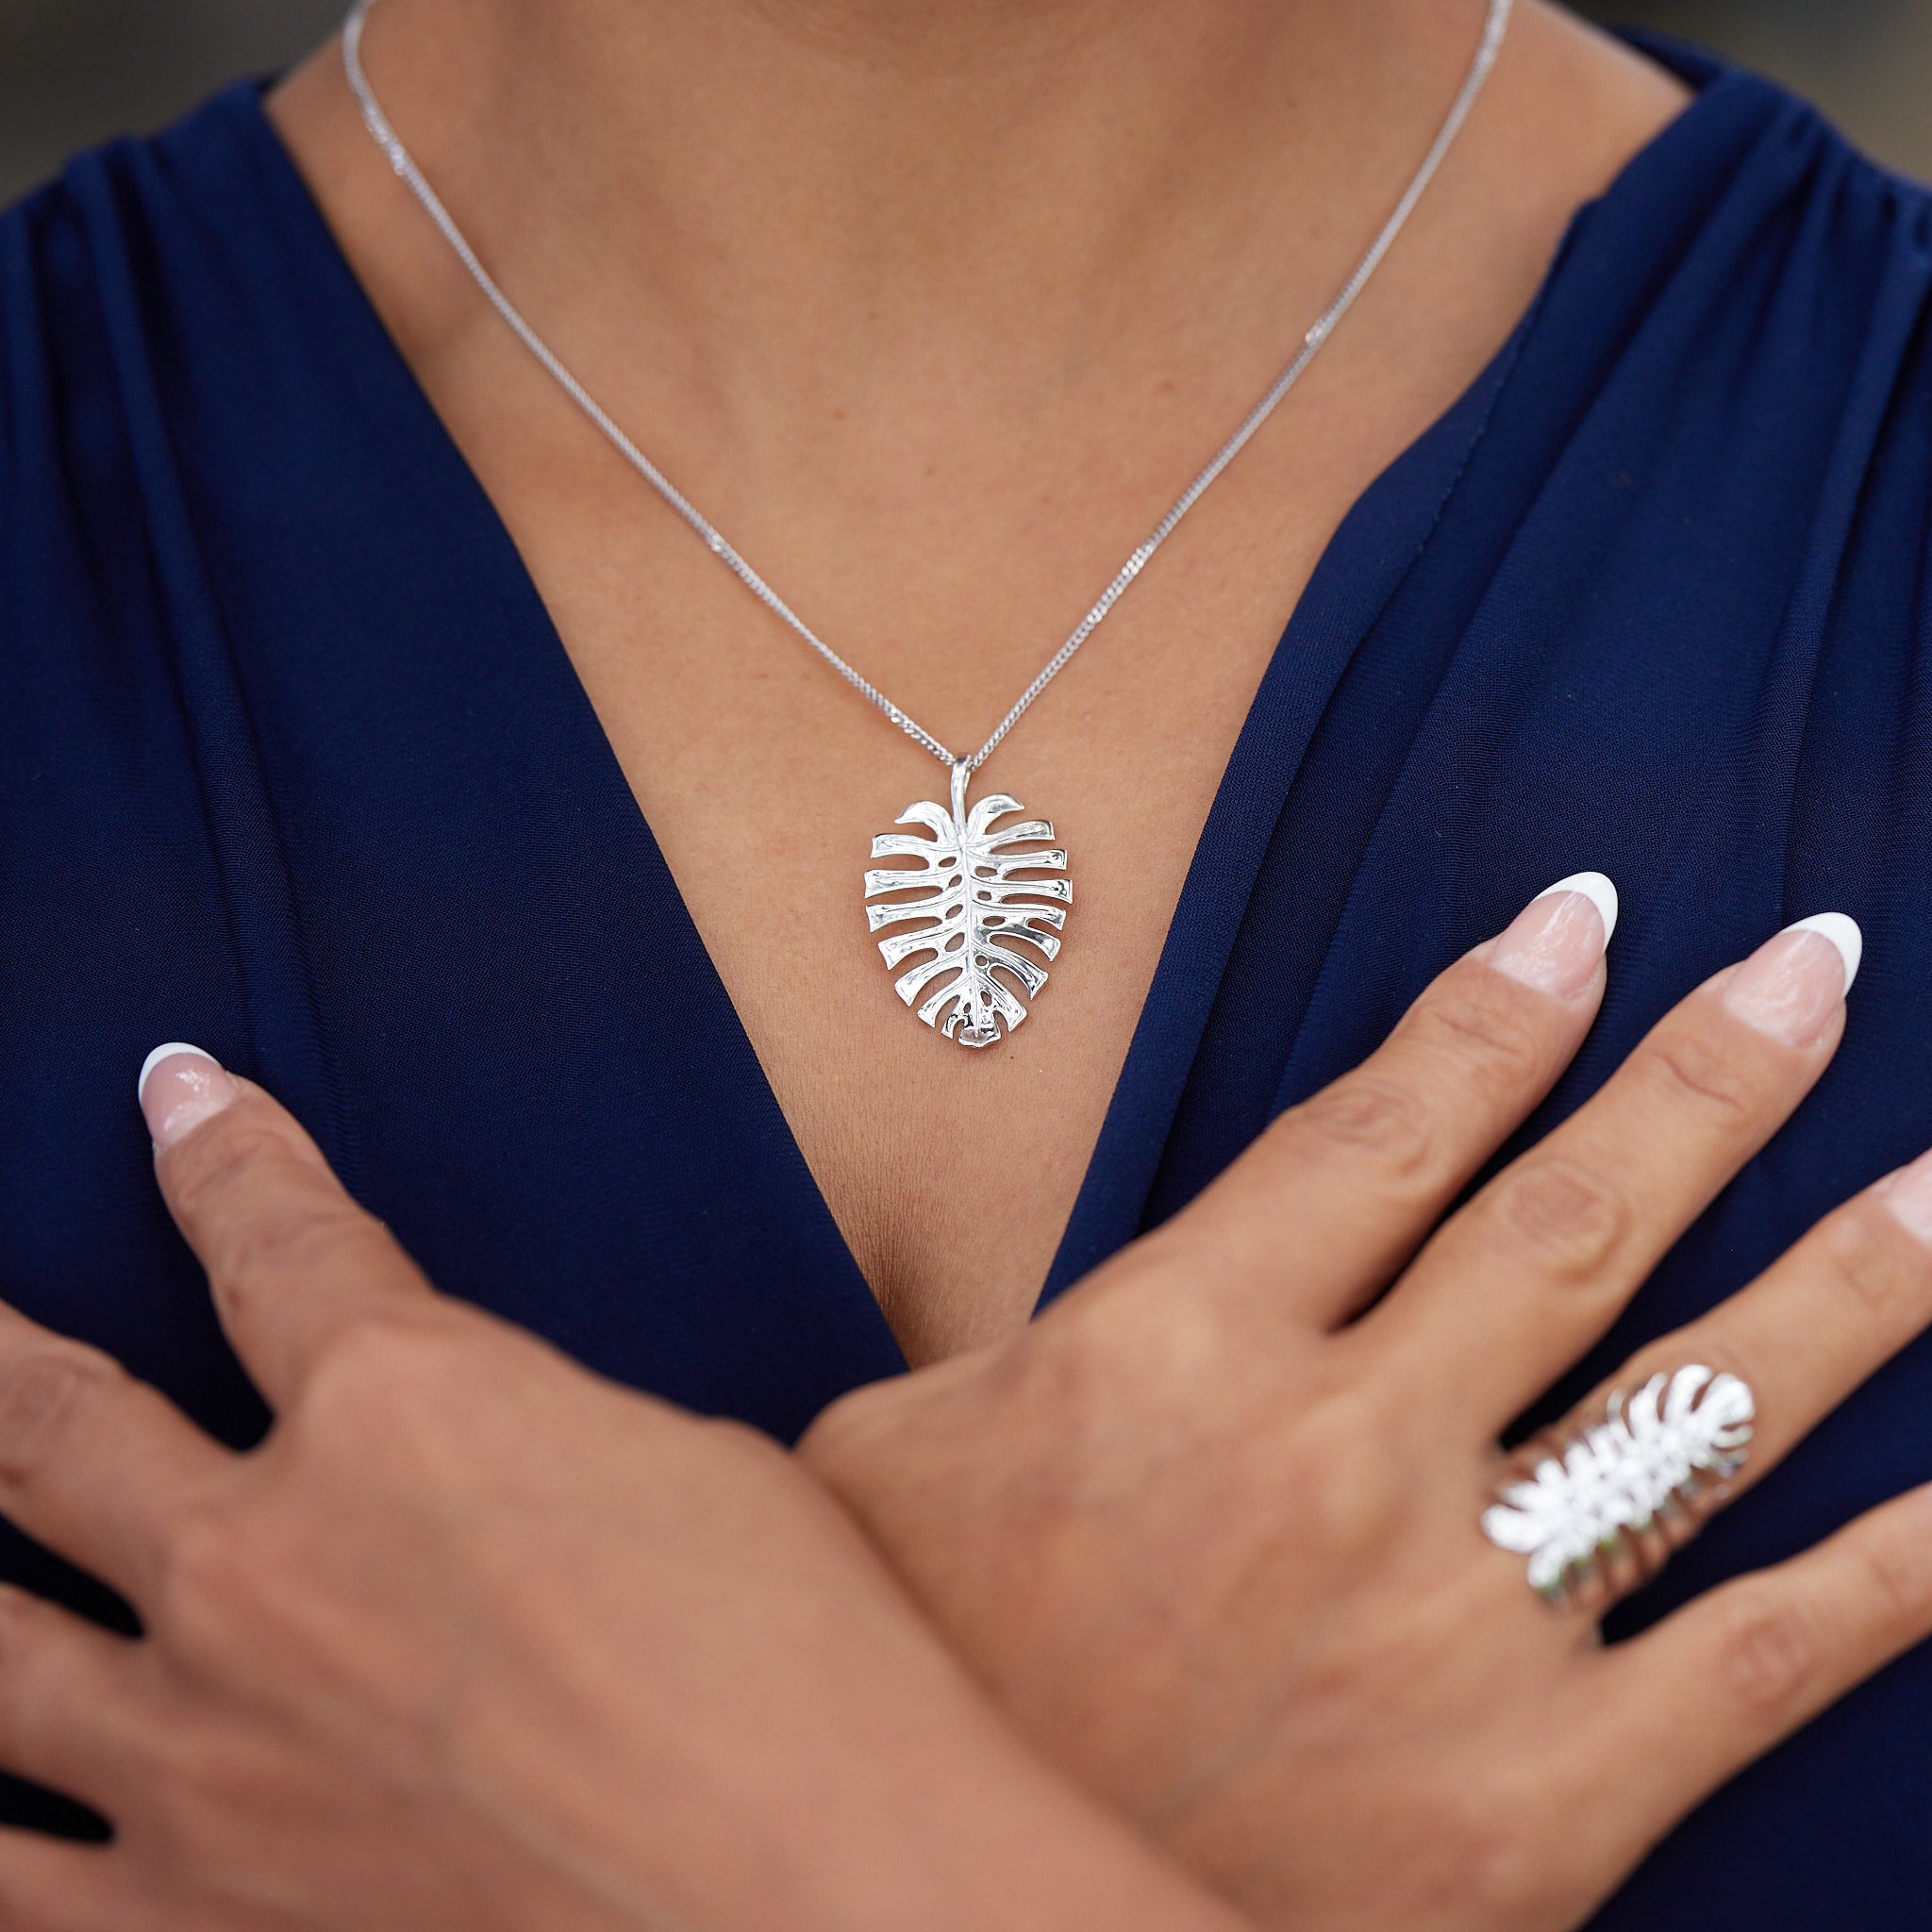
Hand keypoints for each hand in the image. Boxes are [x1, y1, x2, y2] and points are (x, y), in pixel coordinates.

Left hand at [0, 1053, 1242, 1931]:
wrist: (821, 1895)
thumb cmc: (793, 1663)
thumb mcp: (673, 1459)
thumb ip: (520, 1428)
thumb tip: (467, 1436)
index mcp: (398, 1409)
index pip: (269, 1236)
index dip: (219, 1155)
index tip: (180, 1102)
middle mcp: (259, 1564)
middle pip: (47, 1422)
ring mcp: (204, 1753)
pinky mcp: (201, 1918)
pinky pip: (10, 1878)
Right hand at [802, 882, 1931, 1929]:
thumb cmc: (926, 1683)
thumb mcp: (896, 1455)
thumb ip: (1013, 1333)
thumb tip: (1108, 1261)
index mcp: (1169, 1349)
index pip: (1379, 1129)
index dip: (1496, 1012)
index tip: (1588, 920)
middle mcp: (1334, 1454)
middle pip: (1567, 1223)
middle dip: (1706, 1079)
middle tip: (1816, 964)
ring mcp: (1454, 1624)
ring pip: (1698, 1400)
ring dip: (1844, 1274)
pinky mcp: (1540, 1803)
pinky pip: (1762, 1651)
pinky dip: (1894, 1566)